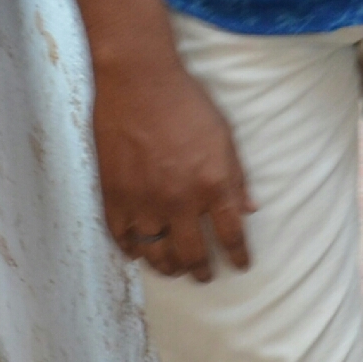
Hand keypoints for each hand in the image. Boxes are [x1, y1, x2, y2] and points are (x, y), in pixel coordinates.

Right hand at [92, 55, 252, 280]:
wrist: (138, 85)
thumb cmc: (187, 104)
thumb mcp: (225, 137)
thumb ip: (236, 177)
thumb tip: (249, 209)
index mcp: (212, 185)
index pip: (230, 234)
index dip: (237, 255)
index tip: (241, 266)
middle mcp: (178, 202)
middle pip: (192, 253)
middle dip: (202, 270)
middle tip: (205, 276)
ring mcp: (143, 203)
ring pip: (156, 253)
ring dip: (168, 267)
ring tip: (175, 269)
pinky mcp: (113, 197)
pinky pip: (122, 238)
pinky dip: (132, 251)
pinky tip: (140, 253)